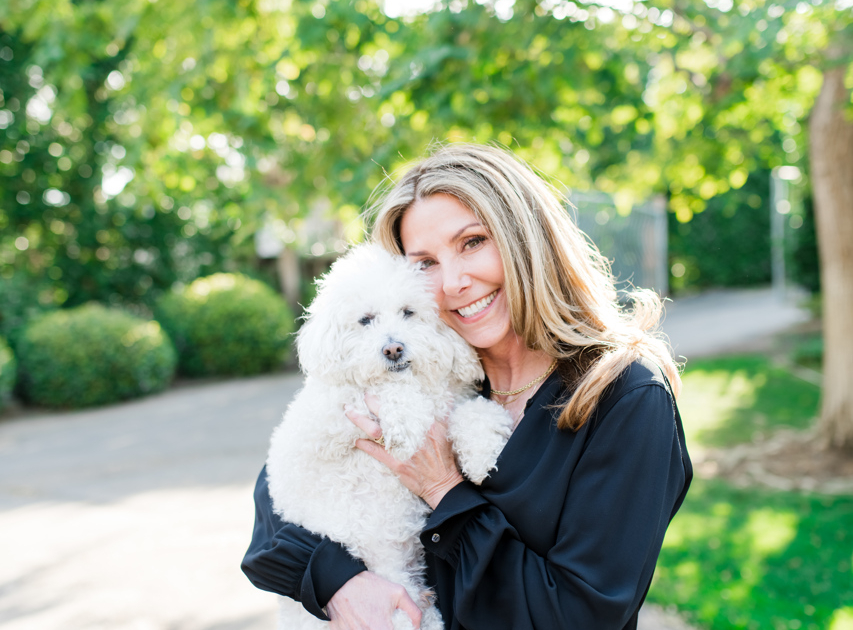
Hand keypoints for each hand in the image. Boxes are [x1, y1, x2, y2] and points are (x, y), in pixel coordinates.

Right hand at [326, 571, 421, 629]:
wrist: (340, 582)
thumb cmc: (368, 586)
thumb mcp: (398, 592)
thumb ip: (413, 612)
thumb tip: (417, 627)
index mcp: (382, 628)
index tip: (397, 626)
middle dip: (386, 627)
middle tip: (385, 621)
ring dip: (373, 627)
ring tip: (372, 618)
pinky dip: (360, 628)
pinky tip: (361, 621)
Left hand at [346, 395, 463, 508]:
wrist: (442, 482)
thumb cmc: (444, 457)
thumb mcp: (447, 431)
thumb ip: (445, 412)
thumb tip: (448, 393)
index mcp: (425, 424)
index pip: (404, 405)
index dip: (391, 396)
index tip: (381, 389)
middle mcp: (411, 434)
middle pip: (386, 414)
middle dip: (372, 402)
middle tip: (363, 395)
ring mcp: (402, 449)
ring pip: (376, 431)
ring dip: (360, 420)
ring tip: (349, 412)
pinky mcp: (396, 463)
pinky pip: (375, 452)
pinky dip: (364, 445)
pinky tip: (357, 440)